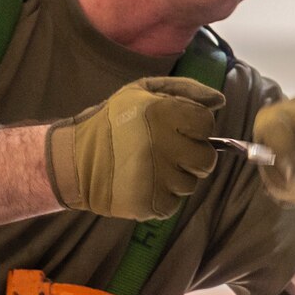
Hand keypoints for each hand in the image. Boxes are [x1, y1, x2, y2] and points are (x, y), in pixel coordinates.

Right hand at [46, 77, 225, 220]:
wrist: (74, 160)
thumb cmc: (112, 122)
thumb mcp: (142, 91)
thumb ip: (186, 90)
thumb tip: (220, 101)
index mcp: (163, 113)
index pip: (206, 123)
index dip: (194, 126)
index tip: (177, 128)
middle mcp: (164, 145)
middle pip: (206, 158)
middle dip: (191, 155)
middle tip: (167, 151)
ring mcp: (159, 178)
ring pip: (191, 182)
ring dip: (176, 176)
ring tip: (150, 167)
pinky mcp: (152, 204)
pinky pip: (174, 202)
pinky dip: (162, 196)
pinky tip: (143, 183)